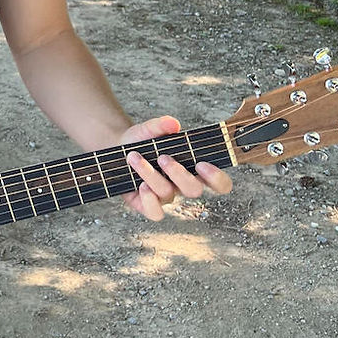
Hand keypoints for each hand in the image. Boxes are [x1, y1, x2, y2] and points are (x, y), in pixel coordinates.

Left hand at [119, 115, 233, 220]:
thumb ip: (161, 125)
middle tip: (163, 158)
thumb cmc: (142, 142)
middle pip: (194, 191)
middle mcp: (182, 186)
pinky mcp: (147, 205)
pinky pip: (155, 213)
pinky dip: (149, 201)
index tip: (202, 163)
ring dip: (151, 175)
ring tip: (134, 157)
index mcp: (193, 169)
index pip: (219, 184)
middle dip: (179, 174)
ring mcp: (165, 197)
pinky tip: (140, 185)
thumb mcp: (149, 129)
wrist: (117, 150)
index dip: (217, 179)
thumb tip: (173, 123)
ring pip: (168, 195)